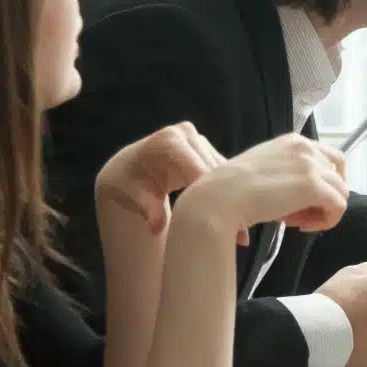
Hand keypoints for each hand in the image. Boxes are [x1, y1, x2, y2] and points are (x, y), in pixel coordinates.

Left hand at [96, 122, 230, 236]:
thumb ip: (148, 208)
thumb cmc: (129, 183)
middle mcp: (186, 133)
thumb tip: (157, 227)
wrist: (127, 168)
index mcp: (169, 141)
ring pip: (223, 171)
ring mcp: (198, 138)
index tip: (221, 223)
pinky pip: (223, 171)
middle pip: (214, 170)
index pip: (198, 170)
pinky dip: (227, 193)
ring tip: (239, 231)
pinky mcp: (206, 147)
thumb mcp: (134, 195)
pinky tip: (234, 217)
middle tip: (238, 233)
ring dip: (230, 198)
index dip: (210, 197)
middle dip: (224, 200)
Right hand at [180, 132, 348, 238]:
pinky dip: (326, 221)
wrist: (217, 199)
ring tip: (295, 222)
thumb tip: (301, 194)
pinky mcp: (315, 186)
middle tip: (299, 214)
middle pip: (338, 173)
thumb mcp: (263, 170)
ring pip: (341, 191)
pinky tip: (301, 227)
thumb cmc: (230, 190)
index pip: (326, 159)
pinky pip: (339, 206)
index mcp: (293, 141)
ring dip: (321, 211)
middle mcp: (306, 147)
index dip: (318, 183)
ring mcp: (312, 165)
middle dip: (323, 196)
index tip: (296, 202)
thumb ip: (285, 172)